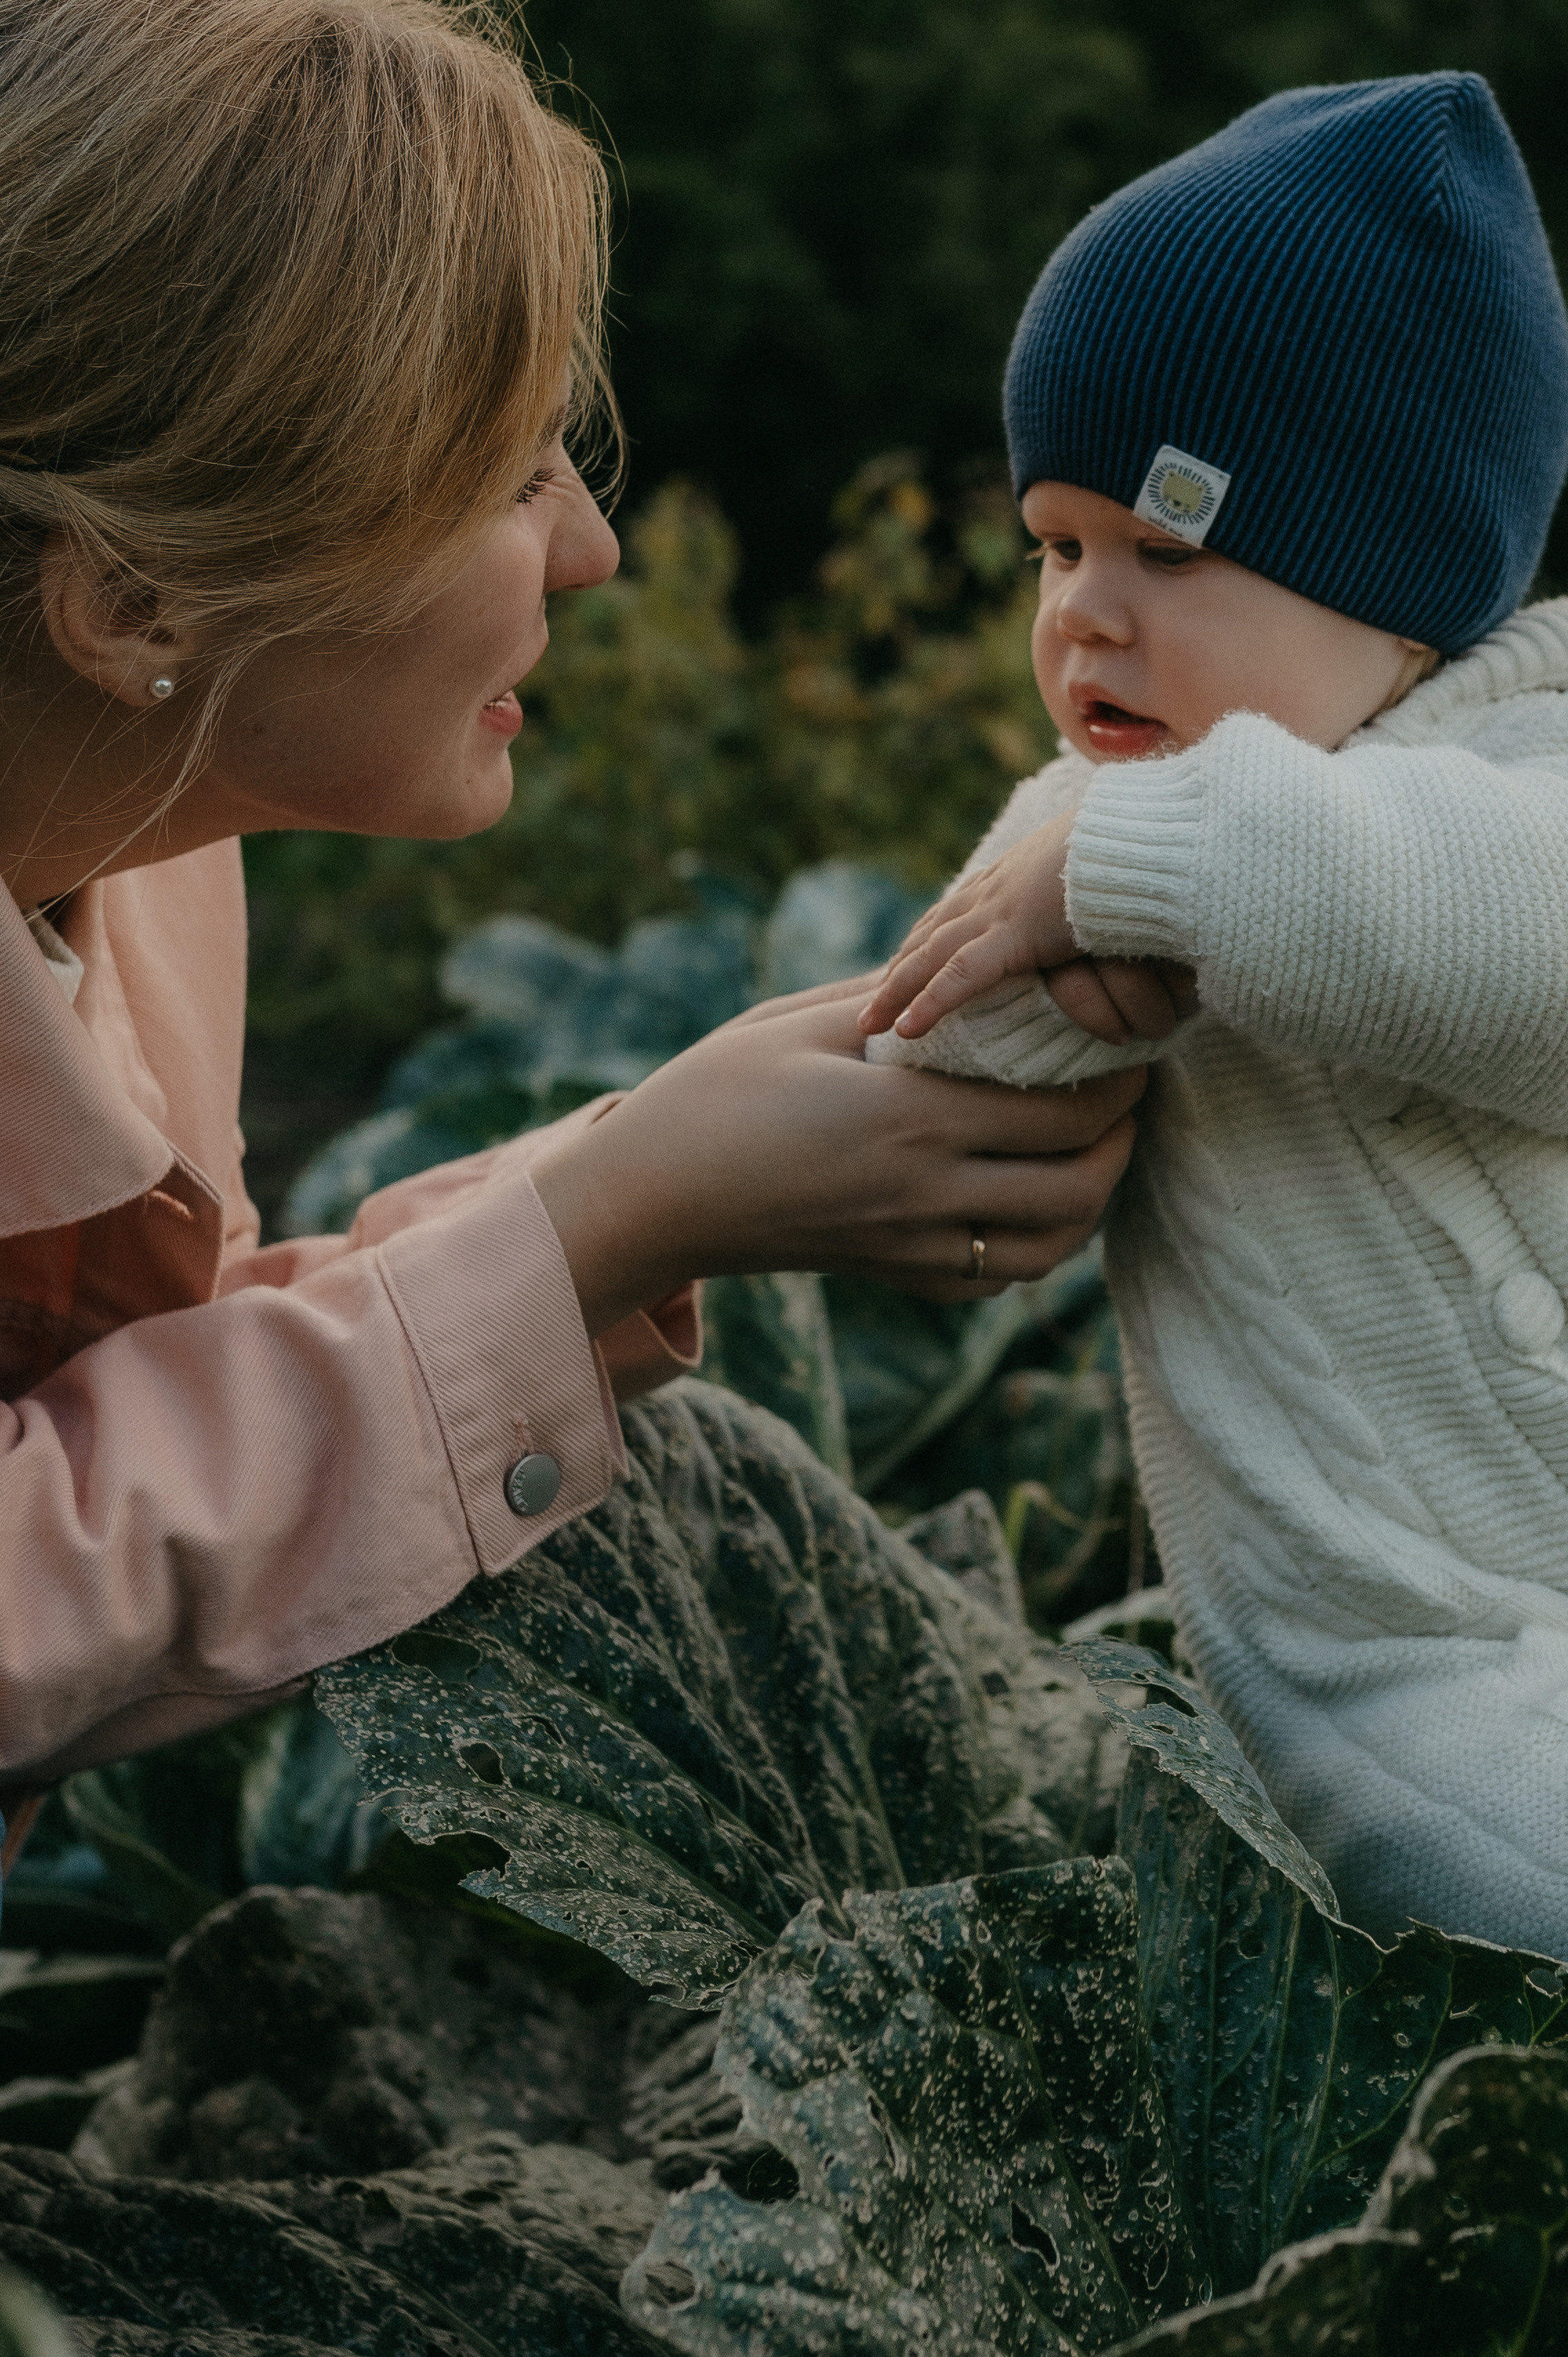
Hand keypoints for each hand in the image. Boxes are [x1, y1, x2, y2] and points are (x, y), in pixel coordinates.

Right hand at [529, 991, 1144, 1329]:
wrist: (650, 1200)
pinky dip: (1038, 1243)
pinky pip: (996, 1276)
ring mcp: (912, 1246)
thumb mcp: (799, 1022)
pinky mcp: (895, 1274)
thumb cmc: (713, 1095)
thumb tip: (973, 963)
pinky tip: (1032, 1197)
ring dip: (1092, 1196)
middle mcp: (925, 1194)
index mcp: (910, 1119)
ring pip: (1051, 1245)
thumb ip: (897, 997)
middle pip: (1078, 1184)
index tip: (1127, 1035)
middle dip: (1122, 1135)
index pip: (1060, 1111)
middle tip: (1131, 1085)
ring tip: (1098, 1143)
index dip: (1115, 1078)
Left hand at [855, 815, 1197, 1047]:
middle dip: (899, 969)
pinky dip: (930, 1002)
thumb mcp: (1111, 881)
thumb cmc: (1153, 855)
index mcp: (1021, 871)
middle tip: (868, 1004)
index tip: (906, 965)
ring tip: (868, 1025)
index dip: (930, 939)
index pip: (961, 908)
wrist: (1165, 834)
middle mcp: (1002, 886)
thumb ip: (1090, 904)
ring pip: (933, 955)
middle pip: (935, 932)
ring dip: (896, 991)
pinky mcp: (1020, 931)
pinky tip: (904, 1029)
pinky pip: (962, 975)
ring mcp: (1006, 907)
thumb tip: (1102, 931)